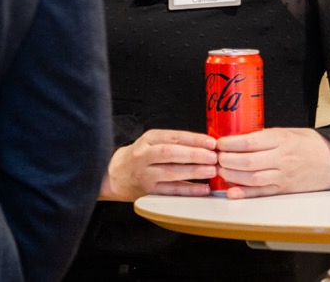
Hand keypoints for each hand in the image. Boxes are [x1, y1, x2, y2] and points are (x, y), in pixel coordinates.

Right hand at [99, 129, 216, 201]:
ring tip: (211, 170)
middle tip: (213, 157)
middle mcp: (144, 155)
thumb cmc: (140, 157)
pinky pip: (171, 191)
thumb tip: (206, 144)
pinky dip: (189, 190)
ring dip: (193, 172)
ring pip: (171, 172)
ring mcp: (145, 174)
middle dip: (194, 154)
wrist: (115, 175)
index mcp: (148, 139)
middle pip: (170, 153)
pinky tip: (203, 188)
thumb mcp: (152, 142)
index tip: (211, 142)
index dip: (193, 139)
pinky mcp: (148, 191)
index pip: (173, 137)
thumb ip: (174, 142)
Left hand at [214, 127, 329, 197]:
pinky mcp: (285, 189)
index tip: (218, 142)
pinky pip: (262, 192)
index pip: (250, 141)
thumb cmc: (312, 143)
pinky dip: (245, 193)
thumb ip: (266, 136)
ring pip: (252, 177)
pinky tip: (232, 192)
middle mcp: (282, 158)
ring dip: (232, 175)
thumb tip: (239, 138)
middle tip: (214, 157)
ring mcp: (283, 175)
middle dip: (226, 160)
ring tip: (219, 170)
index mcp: (281, 139)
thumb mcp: (288, 131)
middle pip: (247, 161)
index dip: (229, 143)